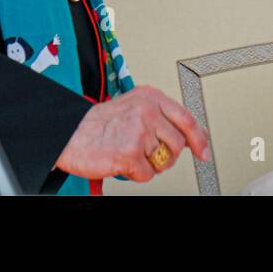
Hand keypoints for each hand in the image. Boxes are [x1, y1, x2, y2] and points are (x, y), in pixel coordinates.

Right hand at [54, 85, 210, 180]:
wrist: (68, 133)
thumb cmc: (98, 123)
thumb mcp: (134, 107)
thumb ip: (161, 117)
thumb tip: (189, 136)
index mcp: (150, 97)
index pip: (186, 119)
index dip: (199, 138)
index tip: (204, 152)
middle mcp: (147, 111)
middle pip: (177, 144)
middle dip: (166, 156)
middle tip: (149, 156)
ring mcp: (139, 132)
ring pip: (163, 161)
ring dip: (148, 165)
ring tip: (131, 155)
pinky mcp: (130, 153)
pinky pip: (147, 175)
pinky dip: (135, 175)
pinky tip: (122, 163)